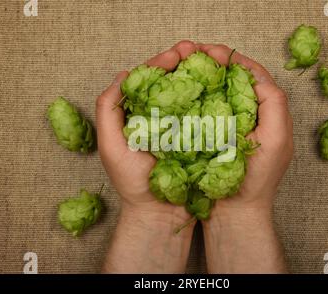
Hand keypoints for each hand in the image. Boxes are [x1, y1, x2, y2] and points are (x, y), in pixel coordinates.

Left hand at [96, 40, 201, 219]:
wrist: (159, 214)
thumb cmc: (133, 183)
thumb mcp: (111, 147)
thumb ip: (108, 110)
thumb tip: (123, 75)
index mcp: (137, 114)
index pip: (148, 81)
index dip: (161, 64)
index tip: (175, 54)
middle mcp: (158, 117)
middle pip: (171, 83)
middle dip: (183, 63)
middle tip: (197, 50)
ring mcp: (179, 127)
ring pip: (188, 95)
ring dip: (199, 76)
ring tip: (211, 61)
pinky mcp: (196, 139)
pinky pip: (203, 115)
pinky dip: (210, 99)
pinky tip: (219, 87)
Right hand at [196, 43, 293, 211]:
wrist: (236, 212)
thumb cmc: (257, 180)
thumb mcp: (275, 140)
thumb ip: (274, 106)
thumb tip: (258, 77)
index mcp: (270, 113)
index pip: (254, 76)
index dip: (235, 60)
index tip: (212, 51)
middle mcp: (254, 116)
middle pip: (237, 80)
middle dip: (218, 63)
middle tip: (196, 53)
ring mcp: (234, 126)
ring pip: (222, 92)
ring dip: (207, 77)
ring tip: (189, 65)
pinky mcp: (218, 137)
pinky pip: (210, 109)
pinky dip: (199, 97)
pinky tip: (186, 91)